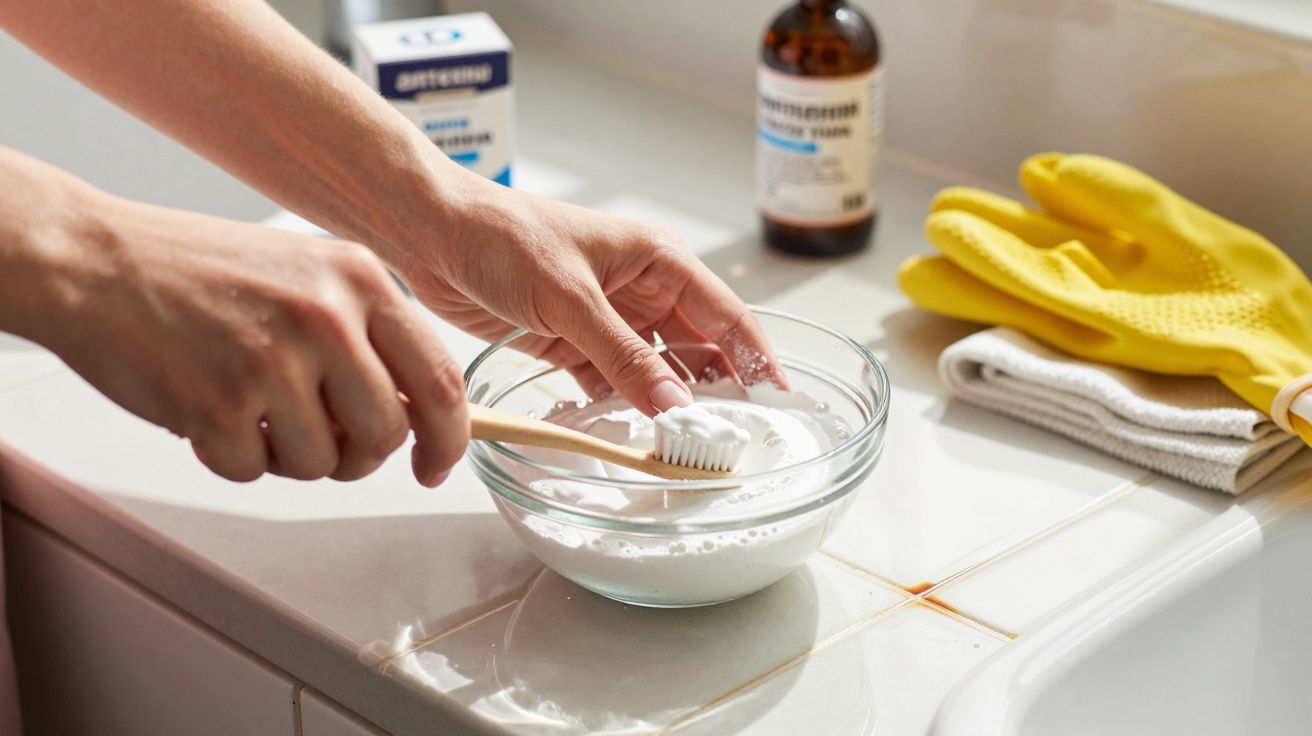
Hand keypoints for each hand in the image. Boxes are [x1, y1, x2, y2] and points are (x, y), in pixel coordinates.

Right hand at [11, 169, 466, 486]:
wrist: (97, 261)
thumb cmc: (201, 271)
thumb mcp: (310, 275)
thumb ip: (367, 335)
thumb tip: (416, 413)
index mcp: (360, 280)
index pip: (439, 380)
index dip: (449, 438)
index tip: (436, 465)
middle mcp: (326, 317)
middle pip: (384, 435)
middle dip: (358, 456)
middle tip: (322, 440)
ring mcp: (274, 361)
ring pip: (321, 462)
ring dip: (287, 454)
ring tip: (251, 403)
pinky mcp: (220, 403)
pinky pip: (254, 471)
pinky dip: (231, 454)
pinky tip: (209, 404)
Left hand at [402, 174, 784, 414]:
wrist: (432, 235)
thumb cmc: (502, 236)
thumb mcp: (570, 298)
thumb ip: (623, 356)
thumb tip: (674, 406)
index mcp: (660, 260)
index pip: (727, 316)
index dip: (758, 359)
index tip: (780, 402)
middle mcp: (643, 290)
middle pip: (699, 349)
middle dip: (717, 392)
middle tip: (732, 440)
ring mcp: (609, 320)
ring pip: (657, 372)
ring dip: (669, 405)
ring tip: (687, 447)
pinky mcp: (574, 343)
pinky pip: (614, 384)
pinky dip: (623, 410)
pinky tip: (634, 437)